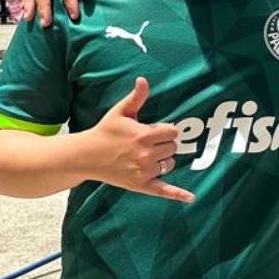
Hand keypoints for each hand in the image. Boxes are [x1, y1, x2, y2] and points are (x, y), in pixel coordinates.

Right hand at [84, 78, 192, 201]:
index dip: (165, 131)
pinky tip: (191, 197)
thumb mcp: (120, 111)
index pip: (172, 132)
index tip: (153, 131)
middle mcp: (146, 154)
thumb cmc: (105, 132)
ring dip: (163, 160)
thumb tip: (143, 80)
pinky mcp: (140, 185)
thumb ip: (136, 97)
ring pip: (170, 164)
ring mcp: (144, 171)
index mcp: (144, 135)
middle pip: (173, 148)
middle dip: (163, 144)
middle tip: (146, 144)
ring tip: (145, 156)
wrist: (87, 156)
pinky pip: (164, 190)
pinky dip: (178, 194)